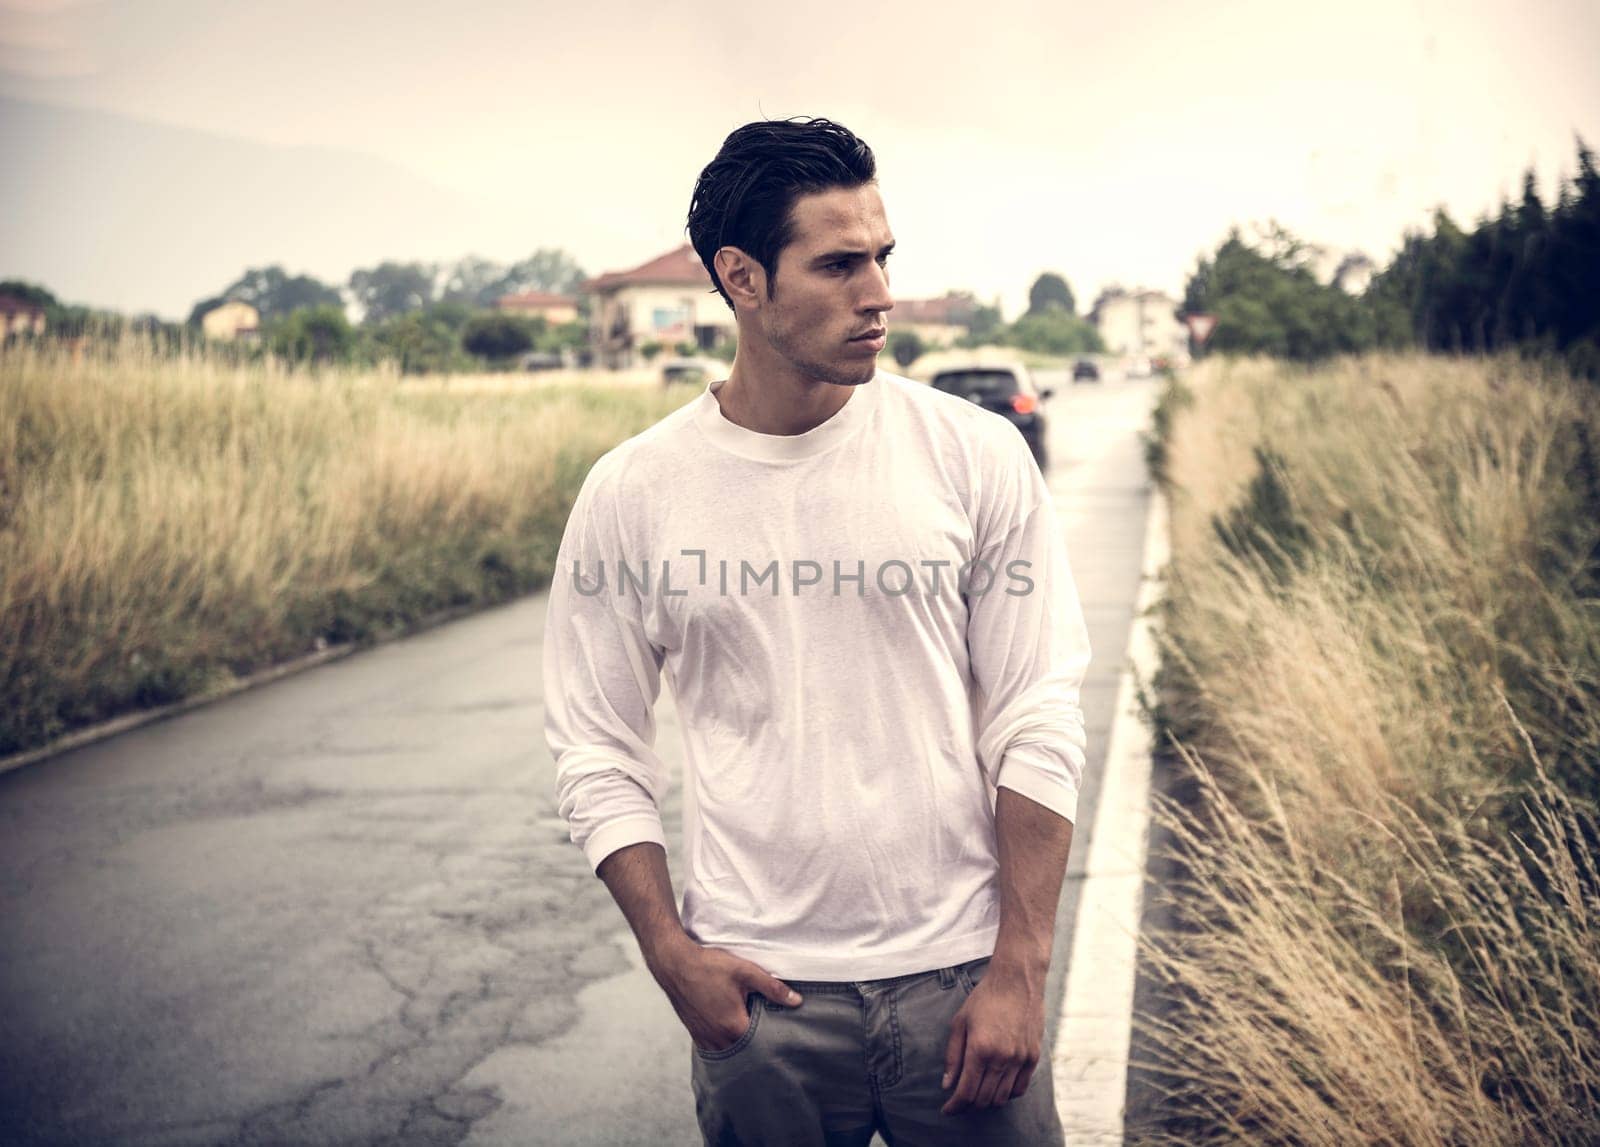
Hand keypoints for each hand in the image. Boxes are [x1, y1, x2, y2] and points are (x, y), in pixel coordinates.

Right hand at [650, 937, 803, 1052]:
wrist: (674, 963)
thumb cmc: (709, 966)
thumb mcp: (745, 972)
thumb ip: (772, 987)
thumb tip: (797, 1001)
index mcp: (734, 1026)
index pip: (762, 1043)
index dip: (773, 1037)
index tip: (782, 1032)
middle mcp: (718, 1038)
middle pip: (746, 1050)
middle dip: (758, 1044)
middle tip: (769, 1033)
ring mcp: (705, 1038)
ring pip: (729, 1051)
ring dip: (741, 1045)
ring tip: (751, 1032)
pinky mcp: (695, 1034)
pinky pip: (715, 1047)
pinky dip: (725, 1043)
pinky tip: (731, 1031)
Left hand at [940, 962, 1043, 1115]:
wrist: (1017, 980)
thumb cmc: (985, 998)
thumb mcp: (960, 1022)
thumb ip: (953, 1056)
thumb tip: (947, 1085)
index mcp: (980, 1049)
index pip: (966, 1092)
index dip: (954, 1106)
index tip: (946, 1110)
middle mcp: (1002, 1058)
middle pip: (983, 1099)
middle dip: (968, 1106)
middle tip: (959, 1103)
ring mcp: (1020, 1059)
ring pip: (1002, 1097)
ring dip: (987, 1102)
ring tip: (977, 1095)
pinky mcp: (1033, 1057)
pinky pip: (1020, 1088)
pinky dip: (1007, 1094)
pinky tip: (997, 1088)